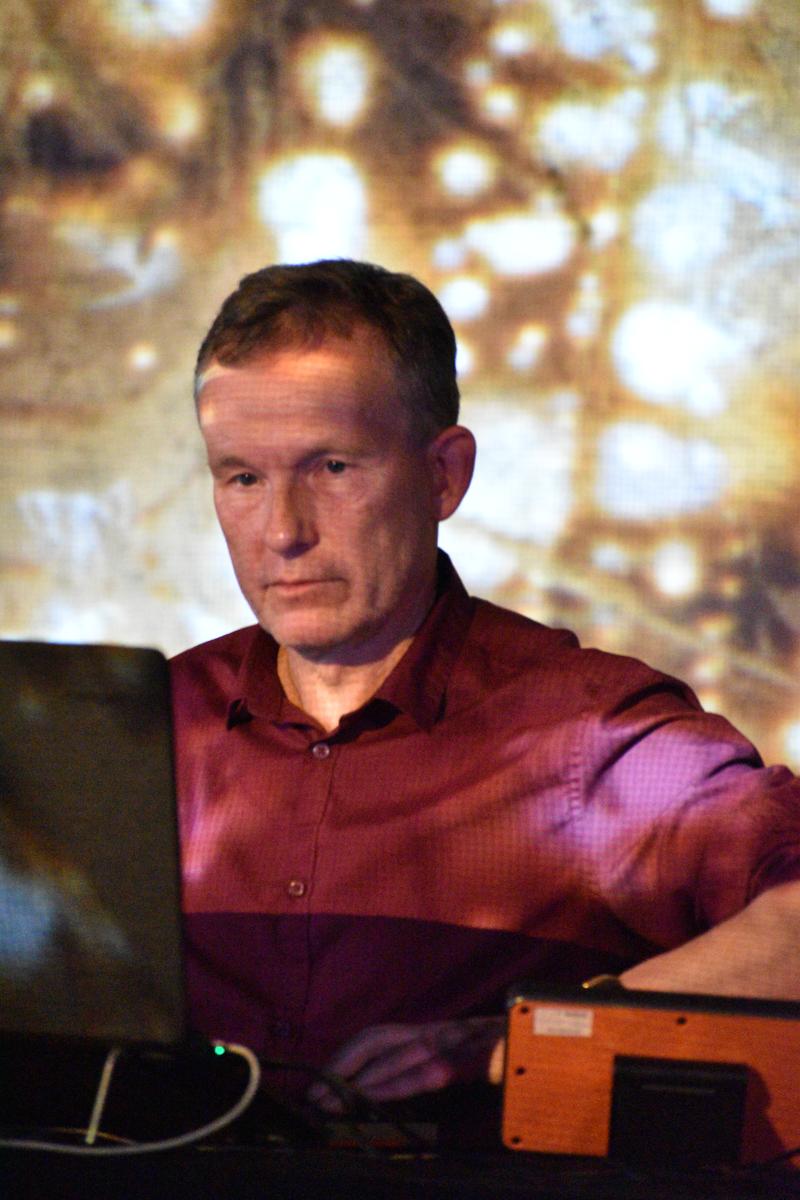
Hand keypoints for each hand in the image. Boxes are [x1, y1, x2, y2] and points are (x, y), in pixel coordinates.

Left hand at [306, 1016, 505, 1111]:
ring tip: (333, 1101)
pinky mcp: (475, 1058)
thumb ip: (436, 1069)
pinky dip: (400, 1082)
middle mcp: (439, 1031)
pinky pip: (431, 1070)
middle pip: (377, 1038)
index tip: (318, 1081)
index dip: (346, 1056)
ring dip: (360, 1079)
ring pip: (398, 1052)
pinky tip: (379, 1095)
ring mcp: (457, 1041)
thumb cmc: (513, 1056)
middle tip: (313, 1096)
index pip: (379, 1036)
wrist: (558, 1040)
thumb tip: (392, 1090)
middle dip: (341, 1065)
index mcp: (434, 1033)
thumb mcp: (468, 1063)